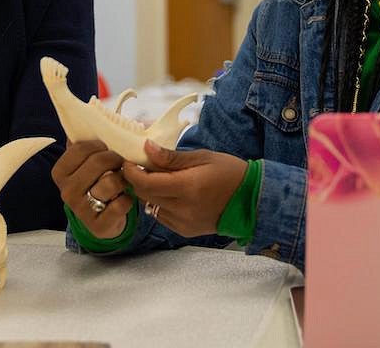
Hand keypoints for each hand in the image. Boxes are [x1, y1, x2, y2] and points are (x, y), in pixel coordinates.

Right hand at [51, 140, 133, 239]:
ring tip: (123, 180)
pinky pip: (121, 204)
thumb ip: (85, 142)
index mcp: (60, 172)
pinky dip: (128, 199)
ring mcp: (80, 210)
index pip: (82, 147)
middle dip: (116, 159)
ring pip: (110, 183)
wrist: (101, 219)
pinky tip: (124, 198)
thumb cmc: (96, 182)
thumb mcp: (86, 163)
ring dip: (123, 179)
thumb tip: (88, 113)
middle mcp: (66, 191)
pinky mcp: (98, 225)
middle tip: (122, 161)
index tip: (109, 147)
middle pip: (98, 162)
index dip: (101, 144)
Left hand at [122, 140, 246, 237]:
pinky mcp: (185, 230)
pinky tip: (169, 192)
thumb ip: (171, 157)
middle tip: (138, 165)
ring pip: (150, 206)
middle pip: (144, 195)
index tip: (128, 160)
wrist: (251, 200)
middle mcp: (182, 209)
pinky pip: (161, 216)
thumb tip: (146, 147)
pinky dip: (158, 203)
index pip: (146, 182)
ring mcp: (183, 222)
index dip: (131, 171)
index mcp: (187, 187)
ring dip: (147, 191)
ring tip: (155, 177)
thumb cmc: (228, 172)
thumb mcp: (201, 157)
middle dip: (136, 179)